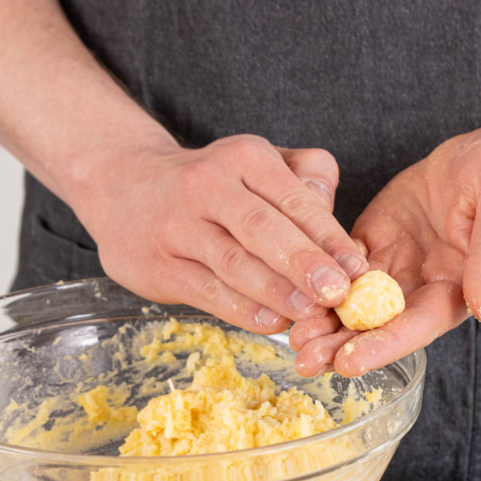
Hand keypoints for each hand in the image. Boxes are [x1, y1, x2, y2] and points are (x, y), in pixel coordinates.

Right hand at [72, 134, 367, 333]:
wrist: (122, 186)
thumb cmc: (214, 184)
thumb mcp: (257, 163)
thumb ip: (305, 178)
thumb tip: (331, 207)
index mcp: (244, 158)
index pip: (293, 199)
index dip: (329, 236)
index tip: (358, 267)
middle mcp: (208, 185)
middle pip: (263, 228)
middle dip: (304, 262)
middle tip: (337, 292)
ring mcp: (178, 226)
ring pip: (233, 262)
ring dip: (275, 291)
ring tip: (310, 312)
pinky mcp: (158, 264)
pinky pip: (206, 290)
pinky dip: (240, 309)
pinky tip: (271, 323)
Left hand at [289, 124, 480, 375]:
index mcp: (458, 289)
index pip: (416, 326)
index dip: (383, 345)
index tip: (349, 362)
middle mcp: (422, 286)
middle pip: (377, 324)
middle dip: (340, 344)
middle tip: (303, 359)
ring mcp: (396, 264)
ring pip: (352, 301)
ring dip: (323, 320)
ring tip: (289, 338)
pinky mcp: (375, 238)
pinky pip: (340, 262)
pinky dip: (316, 277)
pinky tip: (289, 289)